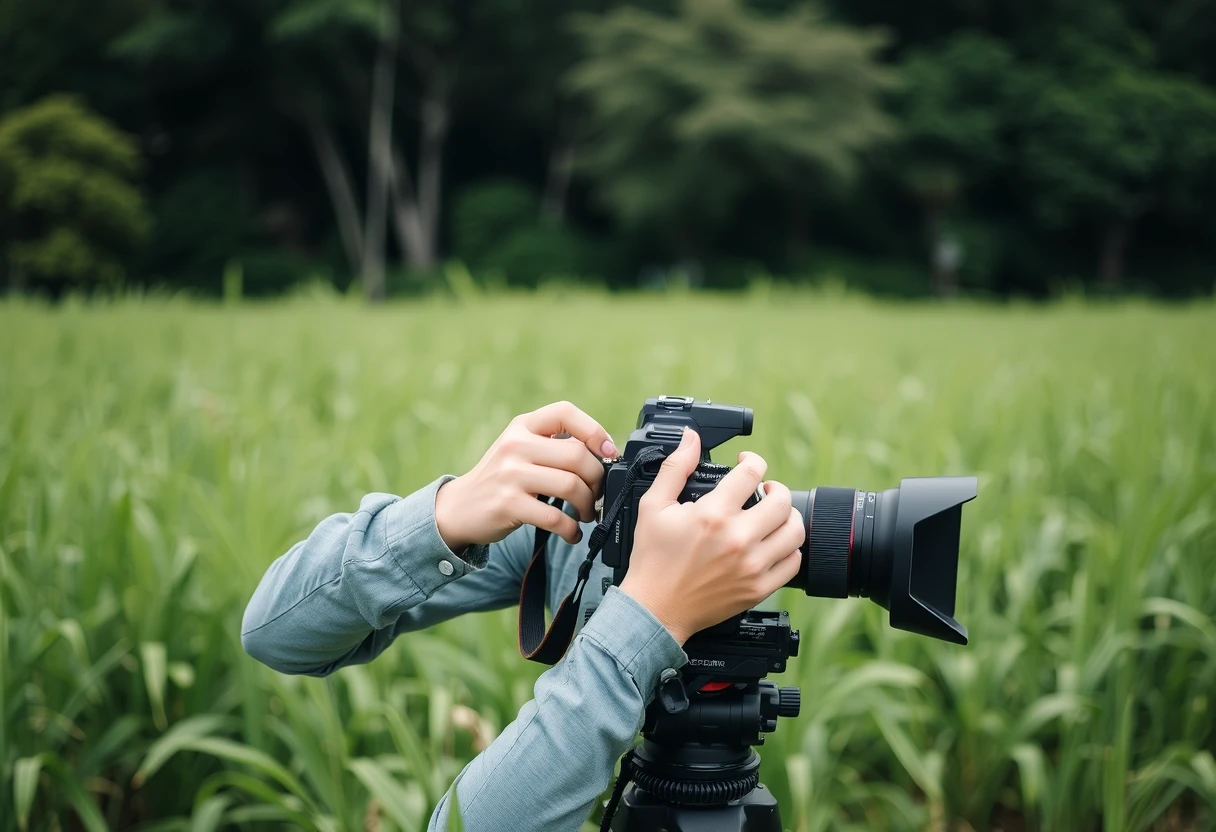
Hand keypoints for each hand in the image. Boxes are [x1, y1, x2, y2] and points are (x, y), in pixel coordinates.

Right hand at [434, 401, 616, 551]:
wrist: (459, 508)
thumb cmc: (502, 479)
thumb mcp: (520, 449)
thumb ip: (554, 445)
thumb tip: (605, 454)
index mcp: (522, 426)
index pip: (565, 412)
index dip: (594, 430)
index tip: (608, 452)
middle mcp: (515, 445)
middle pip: (577, 455)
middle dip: (597, 479)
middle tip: (597, 495)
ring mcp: (511, 475)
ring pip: (571, 485)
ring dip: (587, 505)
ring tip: (585, 514)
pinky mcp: (509, 504)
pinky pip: (555, 517)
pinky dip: (571, 529)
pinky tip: (571, 533)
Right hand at [619, 428, 804, 644]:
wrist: (655, 608)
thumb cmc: (652, 559)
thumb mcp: (653, 506)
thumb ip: (675, 467)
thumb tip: (691, 438)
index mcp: (713, 514)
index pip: (752, 472)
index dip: (752, 460)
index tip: (746, 463)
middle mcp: (738, 539)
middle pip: (782, 500)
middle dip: (774, 487)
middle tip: (764, 490)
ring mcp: (752, 566)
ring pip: (794, 531)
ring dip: (787, 516)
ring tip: (773, 515)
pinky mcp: (759, 588)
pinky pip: (792, 562)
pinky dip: (789, 548)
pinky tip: (773, 543)